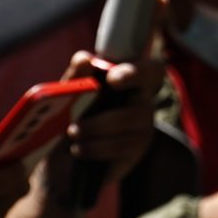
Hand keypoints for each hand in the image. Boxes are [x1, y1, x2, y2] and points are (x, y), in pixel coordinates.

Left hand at [47, 54, 158, 189]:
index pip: (151, 71)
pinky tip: (79, 149)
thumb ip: (77, 76)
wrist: (65, 159)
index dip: (138, 72)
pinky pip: (121, 147)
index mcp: (130, 82)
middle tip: (74, 126)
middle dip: (106, 117)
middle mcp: (142, 103)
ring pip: (127, 127)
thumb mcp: (69, 95)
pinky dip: (96, 148)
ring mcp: (142, 129)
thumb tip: (85, 59)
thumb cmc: (72, 116)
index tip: (112, 79)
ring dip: (95, 130)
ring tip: (72, 134)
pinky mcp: (136, 152)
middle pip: (142, 105)